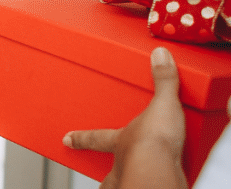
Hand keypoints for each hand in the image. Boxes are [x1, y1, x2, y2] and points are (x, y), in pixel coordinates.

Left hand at [63, 47, 188, 188]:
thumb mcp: (163, 103)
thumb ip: (163, 81)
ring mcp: (134, 178)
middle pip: (105, 170)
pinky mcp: (153, 188)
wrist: (163, 171)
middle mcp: (123, 161)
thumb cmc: (155, 142)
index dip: (80, 137)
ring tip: (127, 183)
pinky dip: (150, 187)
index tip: (66, 138)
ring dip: (120, 185)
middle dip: (102, 173)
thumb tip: (160, 55)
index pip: (95, 137)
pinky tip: (157, 185)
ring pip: (117, 185)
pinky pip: (146, 188)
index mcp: (120, 139)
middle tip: (100, 178)